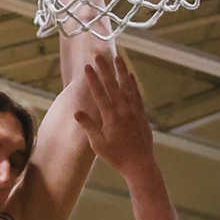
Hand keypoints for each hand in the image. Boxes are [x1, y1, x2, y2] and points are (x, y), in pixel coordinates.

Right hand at [77, 56, 153, 173]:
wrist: (140, 164)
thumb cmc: (117, 156)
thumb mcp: (98, 145)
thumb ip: (89, 127)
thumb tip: (77, 113)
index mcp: (111, 117)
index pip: (100, 93)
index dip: (93, 79)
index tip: (87, 67)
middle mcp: (124, 110)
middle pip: (113, 85)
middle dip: (105, 69)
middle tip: (99, 55)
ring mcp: (134, 111)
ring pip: (127, 86)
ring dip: (121, 71)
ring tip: (117, 57)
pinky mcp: (142, 114)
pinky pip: (136, 94)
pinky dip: (133, 83)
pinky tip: (130, 75)